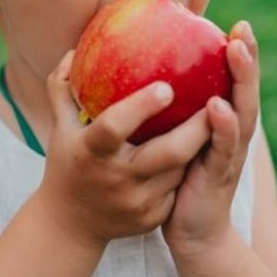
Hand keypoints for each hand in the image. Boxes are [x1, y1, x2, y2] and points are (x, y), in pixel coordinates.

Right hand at [32, 51, 211, 249]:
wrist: (69, 225)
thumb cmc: (67, 164)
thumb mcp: (60, 128)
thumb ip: (63, 88)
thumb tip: (74, 51)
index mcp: (90, 152)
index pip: (114, 126)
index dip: (140, 107)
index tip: (167, 86)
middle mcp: (116, 179)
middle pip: (168, 153)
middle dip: (197, 127)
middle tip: (216, 98)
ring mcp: (137, 202)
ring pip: (181, 169)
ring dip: (198, 144)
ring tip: (217, 116)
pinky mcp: (152, 218)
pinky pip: (178, 186)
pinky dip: (188, 167)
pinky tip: (202, 147)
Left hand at [162, 20, 260, 257]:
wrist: (192, 234)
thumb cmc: (178, 181)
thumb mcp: (177, 140)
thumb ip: (173, 111)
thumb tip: (145, 74)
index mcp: (224, 124)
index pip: (234, 83)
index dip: (239, 54)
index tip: (237, 22)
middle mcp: (234, 135)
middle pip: (246, 91)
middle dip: (247, 59)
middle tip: (242, 29)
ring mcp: (230, 155)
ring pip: (241, 114)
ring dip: (240, 82)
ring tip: (236, 51)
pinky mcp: (219, 177)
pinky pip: (221, 148)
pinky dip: (222, 127)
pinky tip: (217, 107)